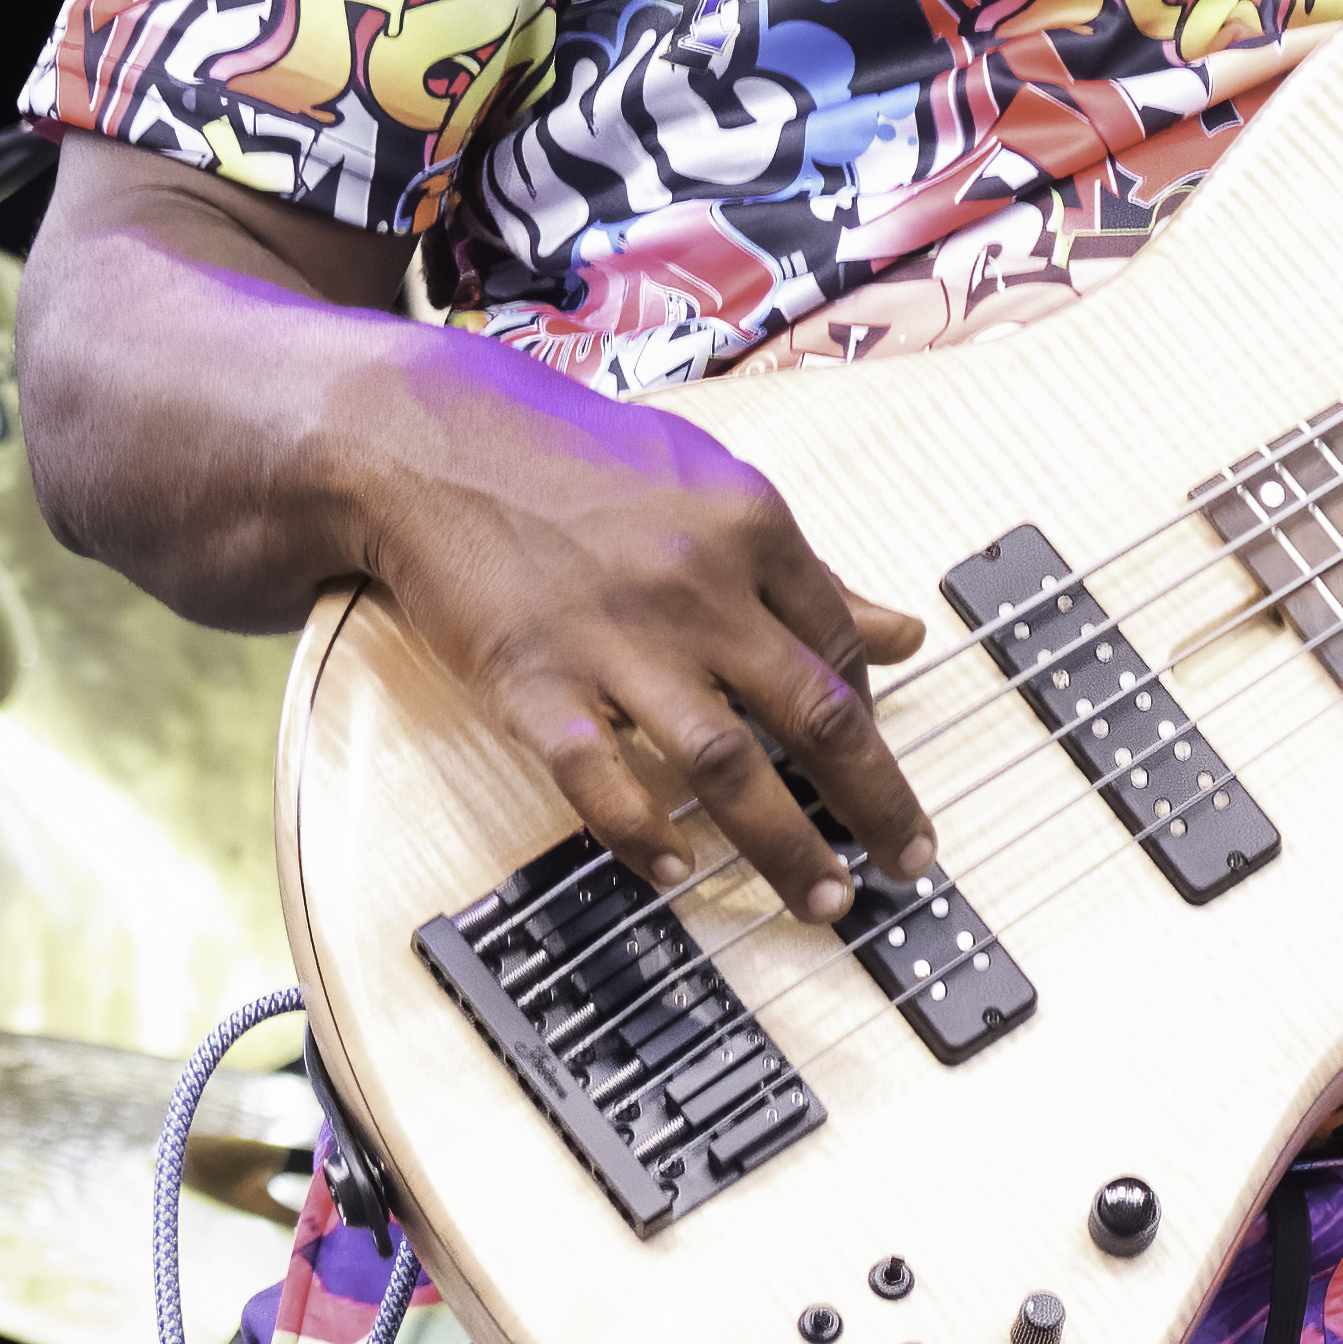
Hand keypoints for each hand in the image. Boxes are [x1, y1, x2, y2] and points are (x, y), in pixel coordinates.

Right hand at [351, 336, 936, 921]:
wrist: (435, 445)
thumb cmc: (580, 463)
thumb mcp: (713, 487)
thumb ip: (808, 572)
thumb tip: (905, 633)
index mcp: (753, 528)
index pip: (840, 646)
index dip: (872, 720)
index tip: (877, 771)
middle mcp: (698, 588)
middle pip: (811, 713)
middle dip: (872, 801)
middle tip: (907, 860)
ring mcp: (615, 640)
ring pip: (724, 762)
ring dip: (782, 843)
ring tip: (822, 897)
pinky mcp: (533, 681)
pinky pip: (597, 778)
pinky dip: (640, 833)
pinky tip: (674, 871)